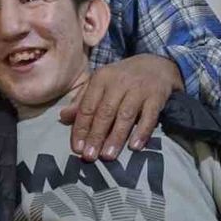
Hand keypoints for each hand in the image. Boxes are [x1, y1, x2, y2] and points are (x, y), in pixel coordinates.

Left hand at [60, 54, 182, 161]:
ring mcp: (139, 89)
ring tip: (108, 156)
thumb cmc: (123, 78)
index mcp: (101, 78)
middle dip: (96, 136)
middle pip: (105, 112)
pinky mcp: (157, 96)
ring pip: (125, 116)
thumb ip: (82, 100)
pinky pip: (149, 116)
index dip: (81, 128)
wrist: (156, 64)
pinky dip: (142, 131)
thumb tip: (63, 117)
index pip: (88, 106)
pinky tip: (135, 146)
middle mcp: (119, 82)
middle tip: (90, 156)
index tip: (77, 148)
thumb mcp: (100, 83)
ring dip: (116, 137)